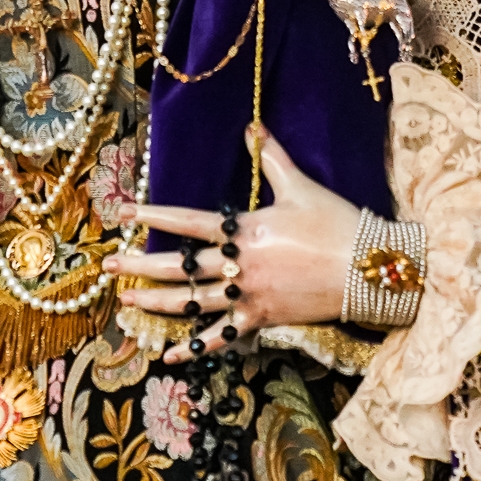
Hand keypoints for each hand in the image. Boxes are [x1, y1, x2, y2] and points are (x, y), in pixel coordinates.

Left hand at [108, 129, 360, 361]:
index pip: (188, 221)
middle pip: (181, 266)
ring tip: (128, 302)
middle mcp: (240, 265)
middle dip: (142, 266)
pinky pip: (222, 337)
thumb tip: (251, 125)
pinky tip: (171, 355)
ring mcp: (249, 296)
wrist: (371, 268)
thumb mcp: (301, 185)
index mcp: (246, 229)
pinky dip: (196, 347)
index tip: (122, 213)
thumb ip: (272, 156)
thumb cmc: (336, 223)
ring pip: (193, 302)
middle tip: (109, 268)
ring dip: (158, 303)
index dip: (154, 215)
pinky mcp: (263, 319)